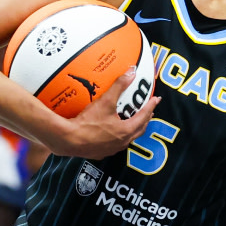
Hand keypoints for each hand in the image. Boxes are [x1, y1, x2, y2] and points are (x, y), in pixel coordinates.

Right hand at [43, 71, 158, 159]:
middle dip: (145, 119)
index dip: (151, 106)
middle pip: (139, 130)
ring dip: (133, 129)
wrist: (69, 140)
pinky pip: (115, 144)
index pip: (144, 116)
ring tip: (133, 121)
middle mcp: (121, 142)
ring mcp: (112, 149)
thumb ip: (119, 86)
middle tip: (149, 111)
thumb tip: (131, 72)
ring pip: (128, 139)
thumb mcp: (105, 101)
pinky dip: (119, 136)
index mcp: (126, 130)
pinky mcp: (101, 152)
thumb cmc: (87, 123)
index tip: (156, 100)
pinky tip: (113, 133)